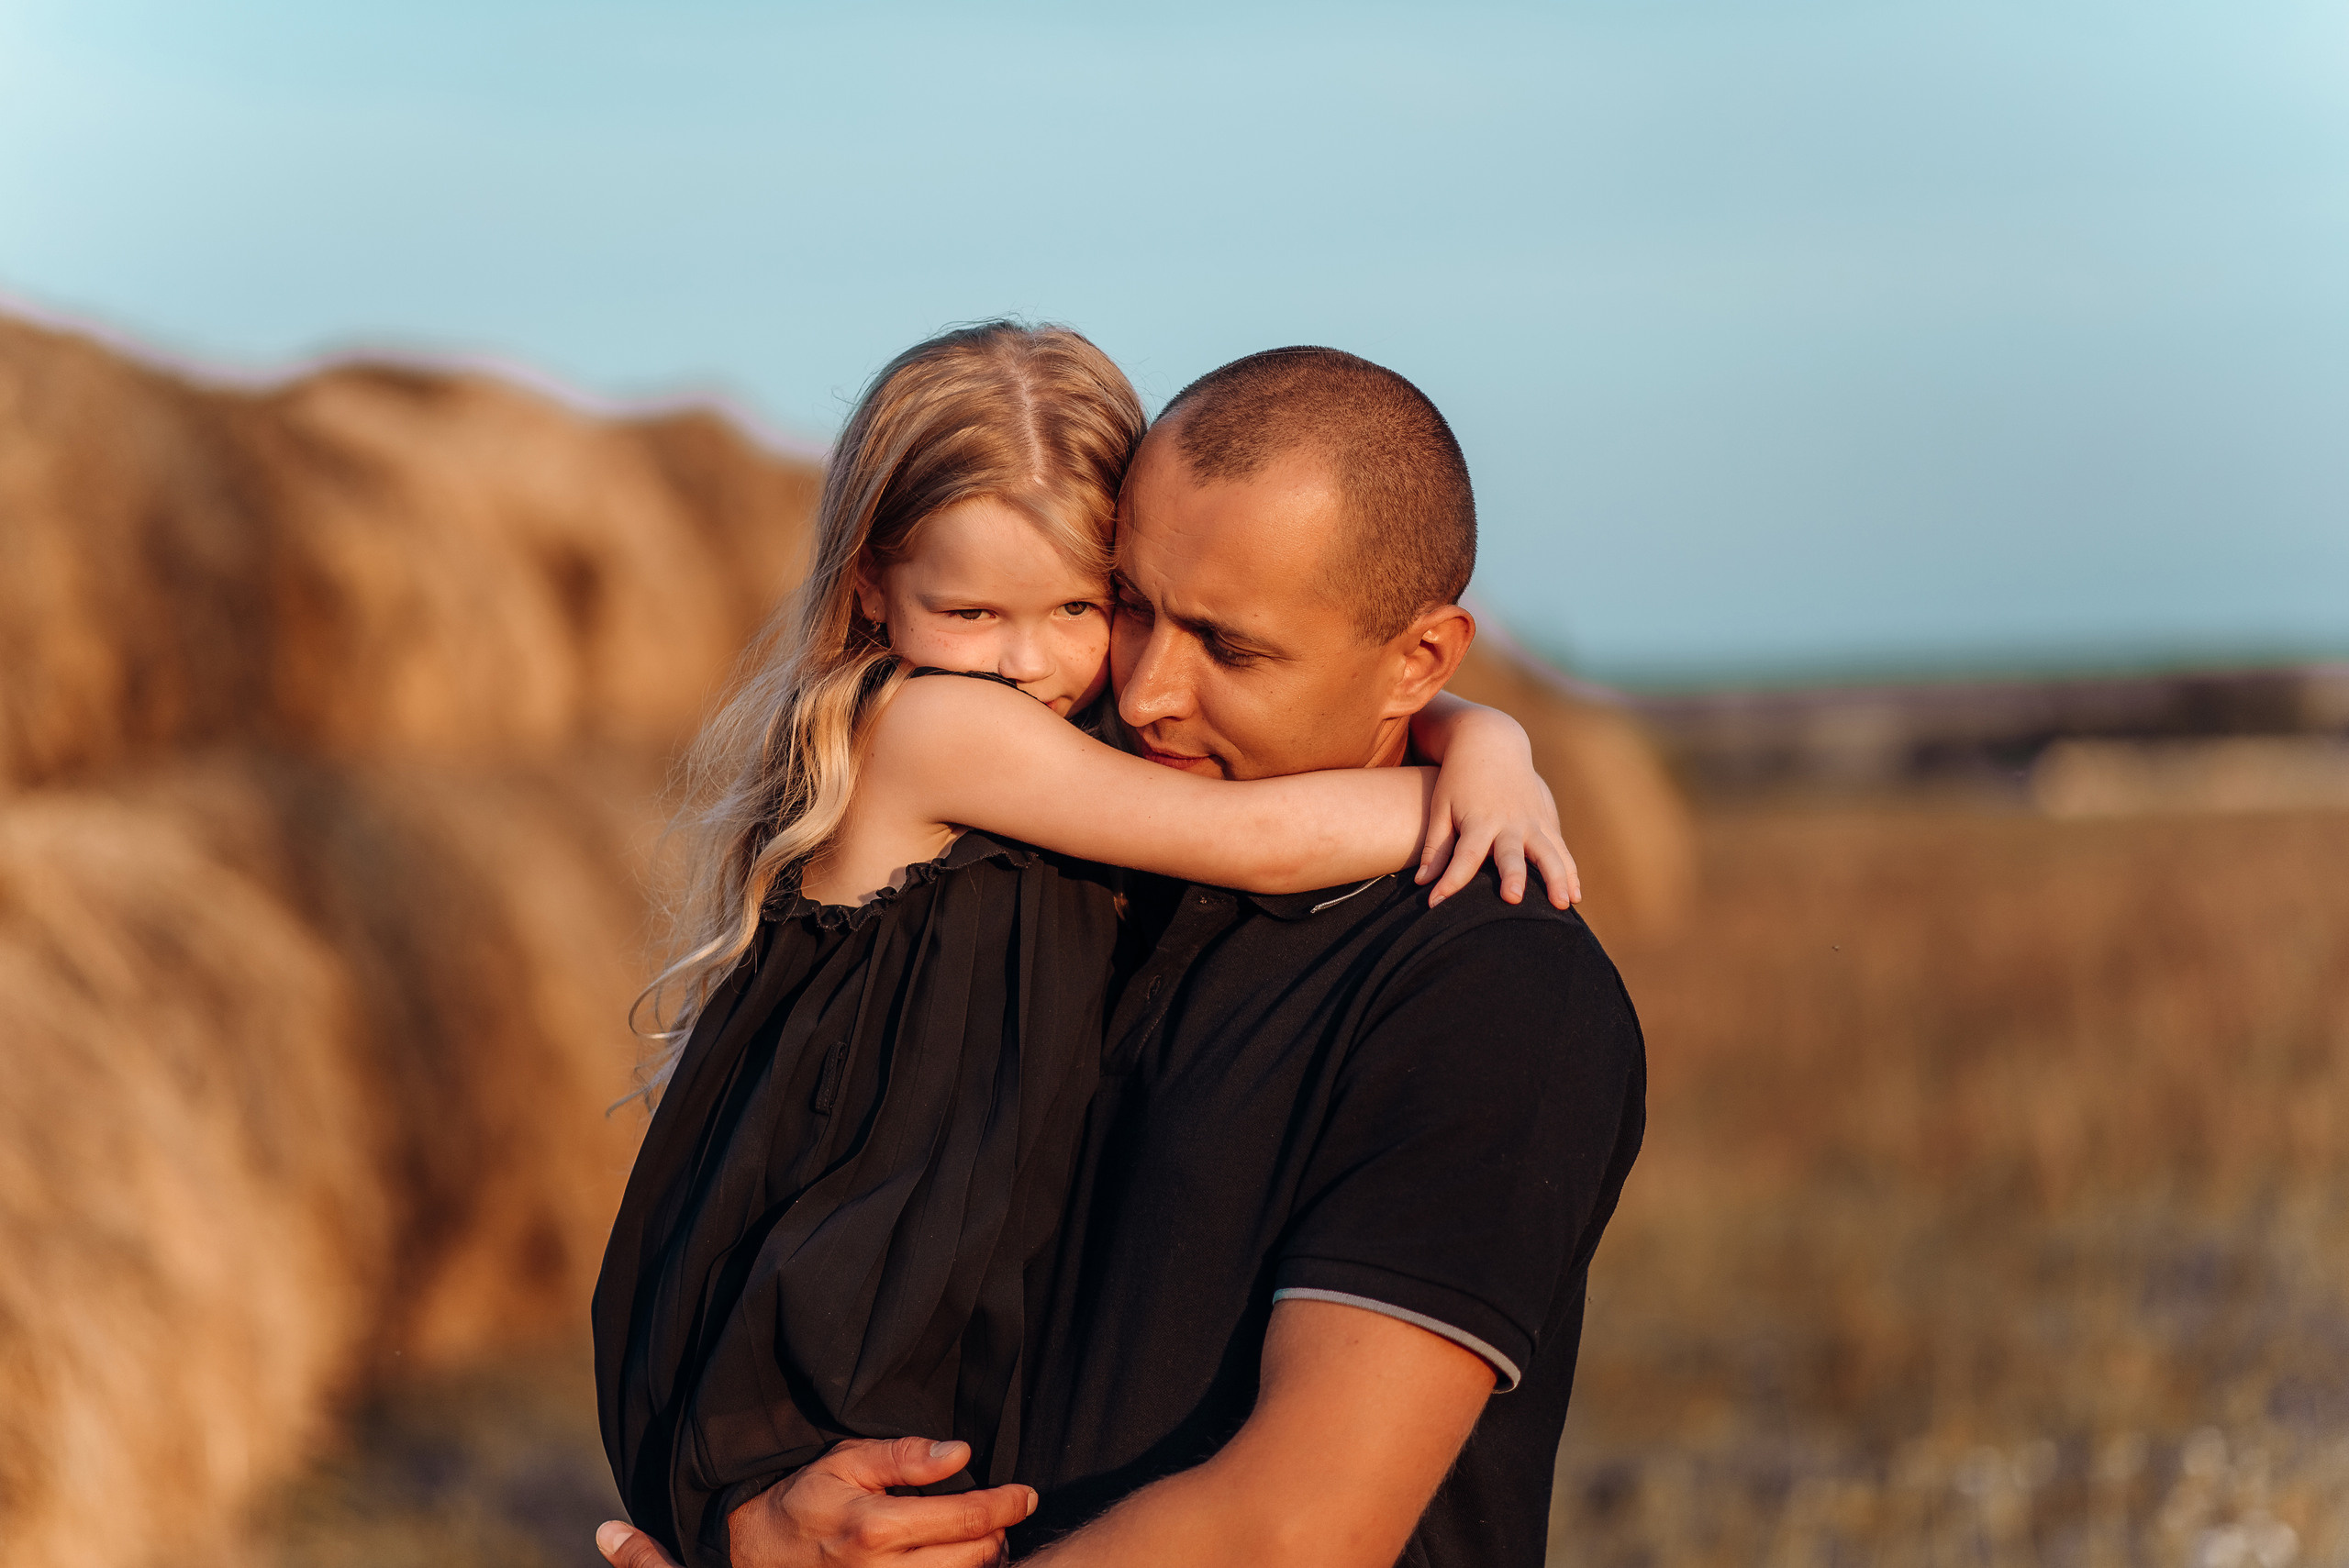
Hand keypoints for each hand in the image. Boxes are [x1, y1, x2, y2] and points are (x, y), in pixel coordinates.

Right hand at [595, 1438, 1034, 1567]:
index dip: (1006, 1504)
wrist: (756, 1553)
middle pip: (974, 1558)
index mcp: (876, 1528)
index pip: (965, 1518)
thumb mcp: (846, 1462)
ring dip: (984, 1563)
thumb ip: (905, 1456)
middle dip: (998, 1534)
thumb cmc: (804, 1501)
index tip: (1025, 1495)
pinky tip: (955, 1563)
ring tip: (982, 1541)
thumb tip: (961, 1452)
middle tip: (1000, 1516)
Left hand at [1415, 719, 1579, 908]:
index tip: (1436, 904)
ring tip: (1563, 906)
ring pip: (1549, 853)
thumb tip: (1422, 883)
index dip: (1451, 881)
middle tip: (1514, 899)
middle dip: (1513, 877)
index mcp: (1479, 819)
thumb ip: (1436, 846)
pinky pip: (1561, 850)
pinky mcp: (1546, 820)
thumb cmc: (1458, 779)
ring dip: (1557, 879)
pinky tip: (1575, 897)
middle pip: (1511, 854)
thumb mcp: (1441, 807)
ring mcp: (1532, 821)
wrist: (1492, 742)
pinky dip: (1569, 872)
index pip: (1465, 856)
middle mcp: (1509, 822)